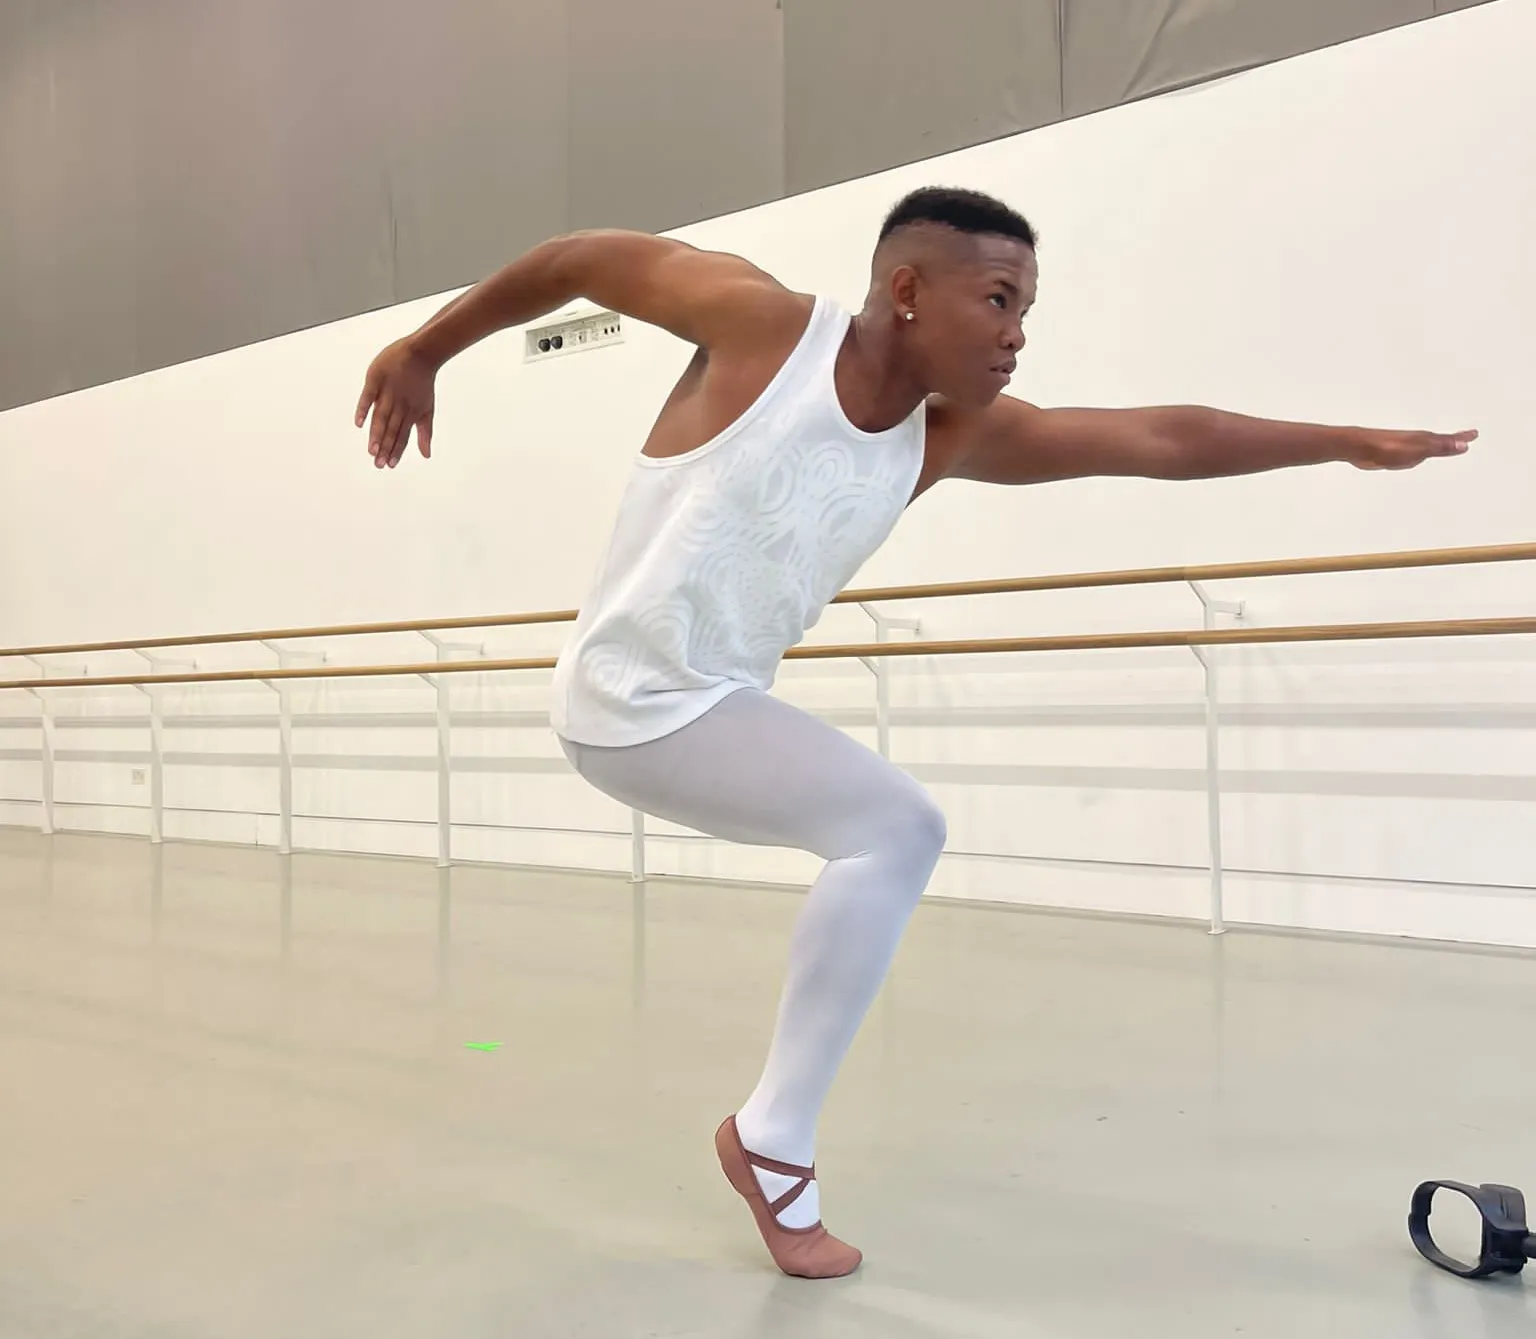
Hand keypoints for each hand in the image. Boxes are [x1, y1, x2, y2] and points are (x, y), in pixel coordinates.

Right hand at [355, 338, 437, 468]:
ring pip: (381, 417)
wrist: (422, 354)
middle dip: (385, 447)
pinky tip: (359, 422)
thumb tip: (427, 455)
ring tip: (372, 450)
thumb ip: (425, 432)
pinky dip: (363, 408)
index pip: (402, 435)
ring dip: (377, 434)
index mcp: (410, 413)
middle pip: (391, 429)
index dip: (396, 450)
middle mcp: (399, 405)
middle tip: (378, 464)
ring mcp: (388, 392)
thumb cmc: (423, 383)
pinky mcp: (376, 379)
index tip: (390, 465)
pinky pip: (368, 396)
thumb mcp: (427, 409)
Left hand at [1350, 428, 1476, 469]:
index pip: (1448, 439)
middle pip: (1440, 441)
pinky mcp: (1393, 453)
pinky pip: (1413, 453)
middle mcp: (1416, 440)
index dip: (1461, 438)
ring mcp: (1405, 446)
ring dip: (1438, 445)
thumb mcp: (1417, 450)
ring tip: (1446, 446)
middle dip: (1454, 440)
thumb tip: (1464, 445)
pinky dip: (1420, 453)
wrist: (1359, 447)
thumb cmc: (1386, 448)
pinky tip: (1416, 455)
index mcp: (1424, 439)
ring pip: (1426, 446)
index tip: (1474, 434)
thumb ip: (1439, 447)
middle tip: (1466, 438)